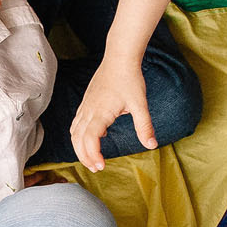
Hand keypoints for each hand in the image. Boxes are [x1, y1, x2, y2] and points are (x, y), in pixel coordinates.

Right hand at [68, 56, 155, 170]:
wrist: (119, 58)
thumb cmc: (130, 80)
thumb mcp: (140, 104)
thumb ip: (144, 126)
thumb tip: (151, 145)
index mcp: (100, 113)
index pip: (90, 139)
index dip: (93, 155)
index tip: (102, 166)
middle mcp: (88, 111)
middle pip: (78, 139)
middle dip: (84, 156)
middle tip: (97, 168)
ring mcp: (85, 106)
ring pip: (74, 132)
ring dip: (80, 148)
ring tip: (91, 159)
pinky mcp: (86, 102)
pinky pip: (76, 123)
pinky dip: (80, 136)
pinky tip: (94, 138)